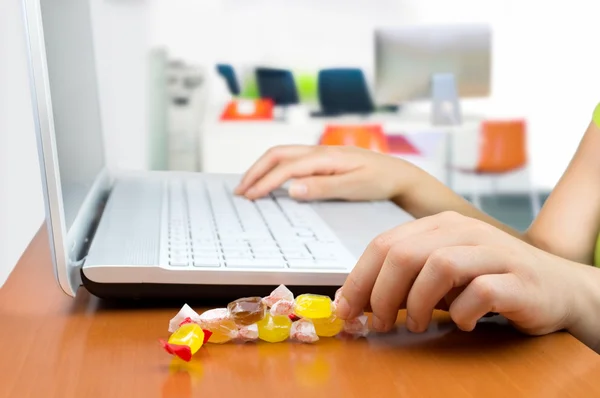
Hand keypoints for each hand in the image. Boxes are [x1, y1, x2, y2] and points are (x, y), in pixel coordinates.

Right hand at [234, 144, 420, 200]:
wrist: (399, 174)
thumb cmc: (380, 181)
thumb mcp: (354, 187)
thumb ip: (323, 187)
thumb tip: (292, 188)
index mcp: (325, 157)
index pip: (286, 168)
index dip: (264, 183)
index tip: (249, 197)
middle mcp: (319, 151)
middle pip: (277, 154)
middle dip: (255, 171)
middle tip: (240, 191)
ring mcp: (320, 153)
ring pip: (283, 155)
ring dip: (262, 168)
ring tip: (249, 185)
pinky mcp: (323, 159)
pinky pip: (292, 159)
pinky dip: (274, 168)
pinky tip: (271, 180)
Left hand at [335, 211, 582, 336]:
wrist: (558, 288)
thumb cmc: (490, 282)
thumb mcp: (440, 276)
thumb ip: (404, 281)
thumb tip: (357, 302)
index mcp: (439, 224)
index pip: (384, 244)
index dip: (359, 278)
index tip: (346, 308)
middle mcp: (464, 229)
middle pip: (403, 253)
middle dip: (380, 294)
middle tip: (378, 323)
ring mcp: (493, 250)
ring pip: (438, 266)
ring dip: (417, 304)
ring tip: (416, 325)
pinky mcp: (517, 276)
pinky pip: (479, 292)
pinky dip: (461, 312)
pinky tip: (461, 322)